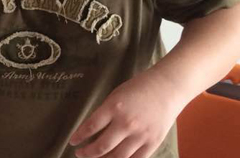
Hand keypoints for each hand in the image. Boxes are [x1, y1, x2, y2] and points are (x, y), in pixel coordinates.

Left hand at [70, 72, 185, 157]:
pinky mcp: (153, 142)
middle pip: (102, 146)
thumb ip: (105, 113)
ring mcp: (141, 135)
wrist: (166, 88)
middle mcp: (126, 123)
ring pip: (118, 157)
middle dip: (88, 153)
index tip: (73, 141)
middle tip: (80, 153)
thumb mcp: (116, 96)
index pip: (91, 126)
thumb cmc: (138, 88)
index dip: (79, 136)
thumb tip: (93, 131)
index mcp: (114, 107)